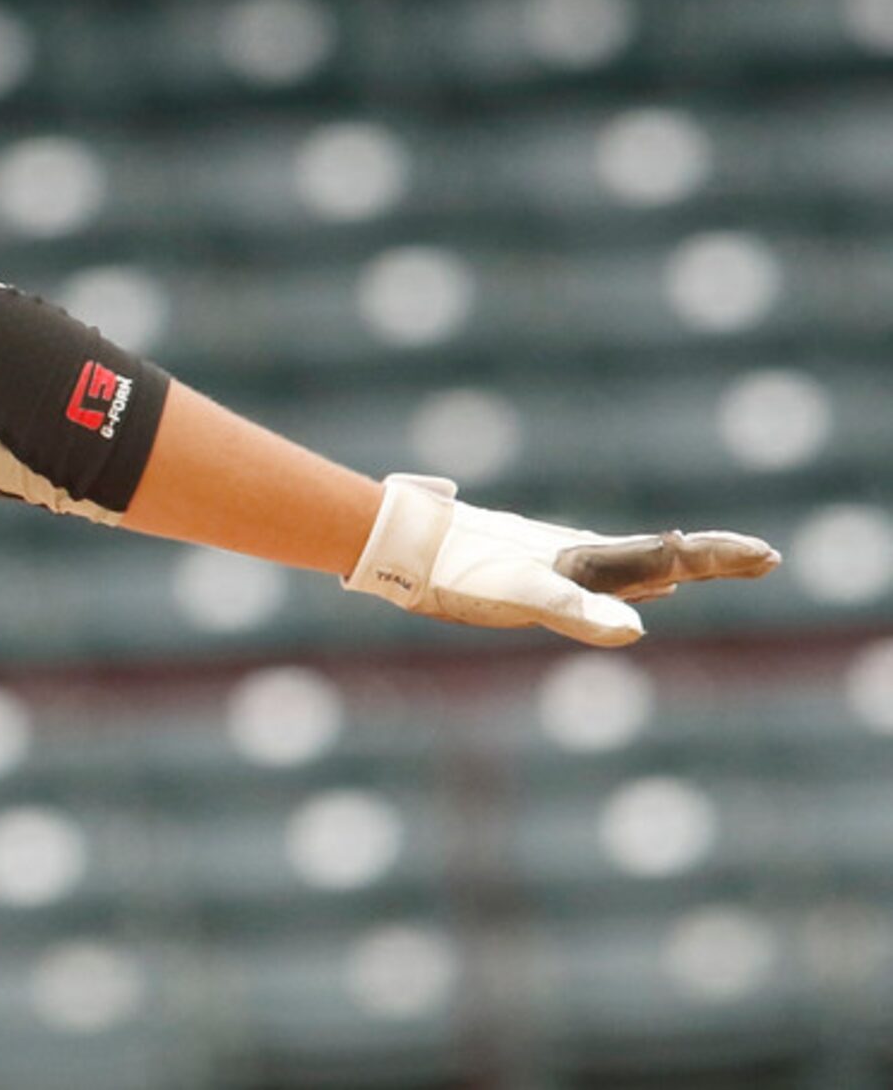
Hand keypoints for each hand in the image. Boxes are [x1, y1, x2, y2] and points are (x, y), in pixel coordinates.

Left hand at [344, 473, 778, 647]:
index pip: (671, 556)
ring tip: (713, 568)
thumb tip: (637, 628)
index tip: (768, 555)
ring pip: (636, 563)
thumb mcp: (524, 595)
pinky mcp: (535, 568)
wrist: (406, 546)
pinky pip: (603, 577)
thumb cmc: (463, 572)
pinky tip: (642, 595)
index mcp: (591, 559)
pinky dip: (637, 583)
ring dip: (681, 566)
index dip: (719, 558)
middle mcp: (582, 554)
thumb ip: (579, 610)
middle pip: (663, 555)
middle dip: (714, 559)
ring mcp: (560, 559)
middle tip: (764, 557)